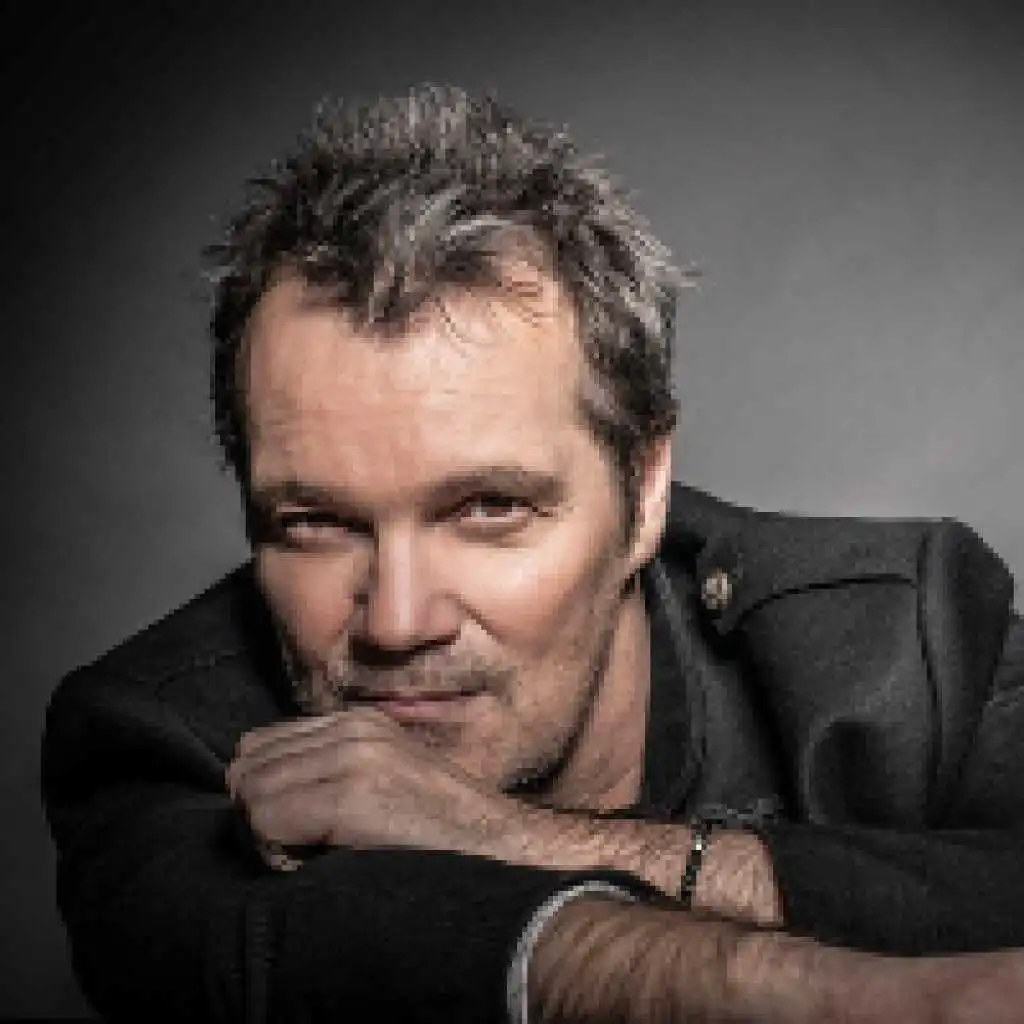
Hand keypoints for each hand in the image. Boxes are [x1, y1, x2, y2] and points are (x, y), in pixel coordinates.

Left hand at [225, 708, 527, 869]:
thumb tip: (255, 789)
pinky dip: (277, 855)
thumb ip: (329, 772)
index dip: (267, 798)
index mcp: (356, 723)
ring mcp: (353, 754)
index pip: (260, 747)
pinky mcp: (352, 792)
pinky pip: (264, 820)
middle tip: (305, 851)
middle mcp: (351, 727)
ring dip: (269, 838)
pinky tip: (322, 866)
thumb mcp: (384, 785)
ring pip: (250, 794)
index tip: (302, 835)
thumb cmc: (441, 838)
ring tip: (317, 858)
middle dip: (261, 816)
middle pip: (246, 767)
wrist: (503, 851)